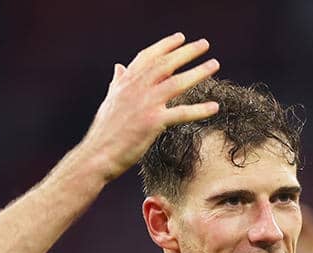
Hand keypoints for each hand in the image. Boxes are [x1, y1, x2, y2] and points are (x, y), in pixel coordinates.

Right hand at [80, 33, 219, 179]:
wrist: (97, 156)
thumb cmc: (104, 132)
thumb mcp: (110, 101)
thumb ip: (117, 83)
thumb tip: (118, 67)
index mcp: (125, 83)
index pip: (147, 57)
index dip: (165, 45)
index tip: (181, 37)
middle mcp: (136, 89)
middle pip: (165, 64)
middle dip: (186, 52)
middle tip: (205, 44)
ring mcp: (145, 104)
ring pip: (176, 83)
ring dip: (198, 72)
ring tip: (214, 64)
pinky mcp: (153, 122)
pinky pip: (182, 113)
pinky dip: (200, 110)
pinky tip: (215, 107)